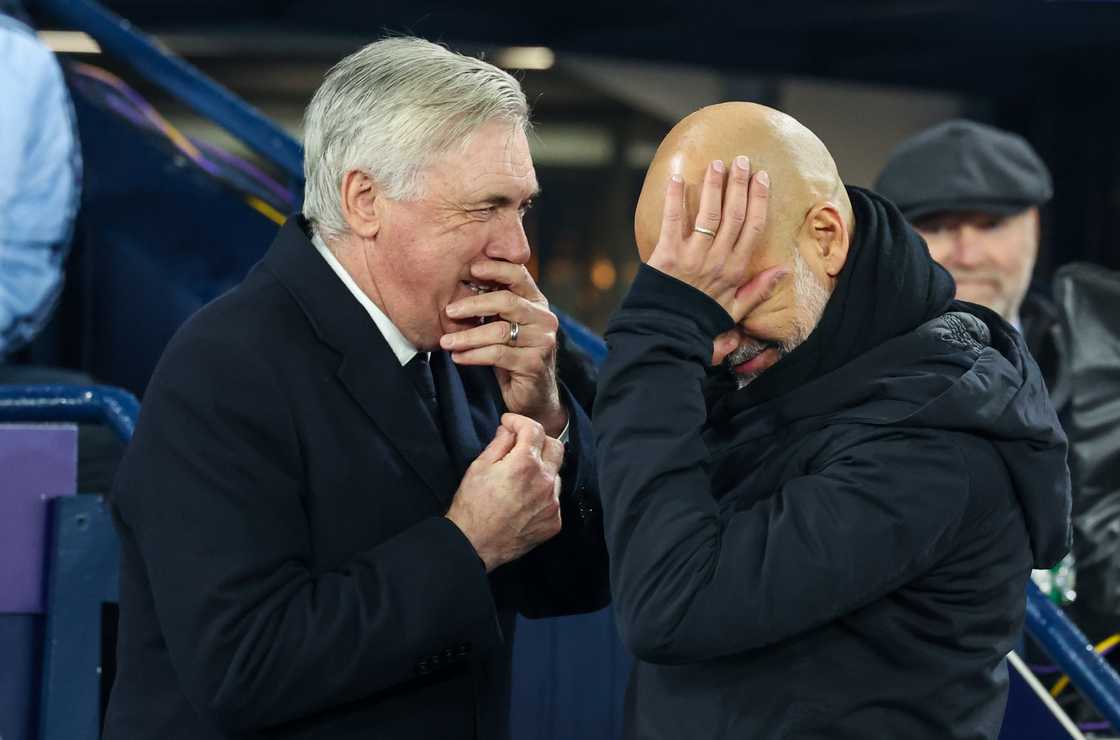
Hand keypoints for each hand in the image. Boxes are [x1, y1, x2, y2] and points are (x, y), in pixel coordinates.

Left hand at [441, 261, 566, 436]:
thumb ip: (493, 307)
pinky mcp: (534, 364)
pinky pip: (498, 355)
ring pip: (499, 331)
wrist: (534, 395)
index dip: (496, 269)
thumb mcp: (505, 326)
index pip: (519, 276)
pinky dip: (474, 355)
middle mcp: (544, 319)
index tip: (471, 268)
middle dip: (474, 304)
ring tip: (446, 342)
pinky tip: (458, 358)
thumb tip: (459, 284)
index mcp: (537, 303)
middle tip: (448, 311)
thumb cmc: (514, 355)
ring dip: (468, 336)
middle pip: (507, 301)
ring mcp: (542, 342)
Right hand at [445, 414, 564, 571]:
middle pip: (555, 446)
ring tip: (521, 476)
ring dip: (542, 468)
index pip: (534, 429)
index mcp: (526, 463)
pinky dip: (542, 493)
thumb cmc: (472, 505)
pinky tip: (525, 499)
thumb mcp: (479, 467)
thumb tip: (509, 430)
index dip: (519, 421)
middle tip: (520, 444)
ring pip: (556, 474)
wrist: (474, 544)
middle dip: (538, 439)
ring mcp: (552, 503)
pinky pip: (554, 498)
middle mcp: (545, 481)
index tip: (509, 423)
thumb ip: (499, 443)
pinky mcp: (554, 521)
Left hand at [648, 156, 783, 323]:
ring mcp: (692, 256)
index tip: (762, 177)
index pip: (753, 227)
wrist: (667, 332)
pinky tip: (676, 177)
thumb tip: (784, 270)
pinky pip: (672, 221)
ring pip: (708, 213)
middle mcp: (717, 260)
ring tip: (717, 164)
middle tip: (742, 161)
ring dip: (713, 185)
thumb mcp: (736, 309)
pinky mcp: (666, 255)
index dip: (758, 199)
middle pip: (733, 215)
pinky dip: (674, 197)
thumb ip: (759, 289)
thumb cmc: (701, 320)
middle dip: (739, 185)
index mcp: (735, 270)